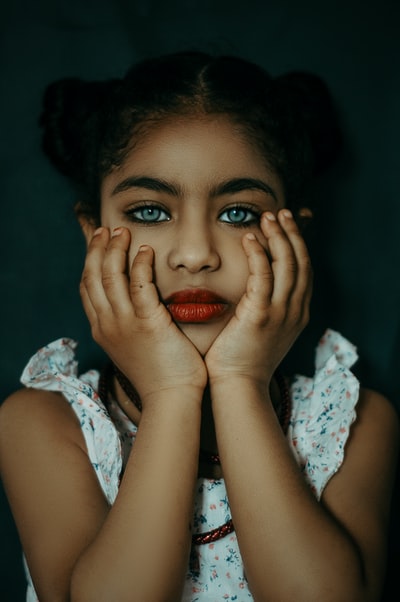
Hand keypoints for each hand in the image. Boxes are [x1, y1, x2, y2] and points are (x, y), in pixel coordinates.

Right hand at [80, 227, 206, 406]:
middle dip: (97, 249)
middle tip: (106, 230)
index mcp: (102, 329)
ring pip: (110, 276)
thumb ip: (127, 324)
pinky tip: (146, 250)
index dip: (90, 262)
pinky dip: (140, 263)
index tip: (98, 243)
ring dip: (115, 249)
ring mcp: (124, 323)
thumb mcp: (132, 346)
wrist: (170, 398)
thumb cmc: (159, 373)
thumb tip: (133, 305)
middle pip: (92, 277)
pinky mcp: (147, 322)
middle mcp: (107, 324)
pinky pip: (139, 284)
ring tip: (124, 232)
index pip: (87, 289)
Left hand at [205, 209, 311, 388]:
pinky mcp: (260, 315)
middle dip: (292, 234)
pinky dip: (259, 254)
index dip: (298, 245)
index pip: (304, 271)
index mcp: (297, 313)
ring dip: (278, 237)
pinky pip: (263, 275)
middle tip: (280, 213)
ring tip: (267, 217)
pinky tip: (249, 239)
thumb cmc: (243, 359)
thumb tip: (256, 288)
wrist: (239, 386)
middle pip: (301, 262)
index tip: (287, 226)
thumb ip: (266, 307)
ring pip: (287, 264)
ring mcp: (280, 313)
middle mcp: (295, 310)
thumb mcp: (265, 331)